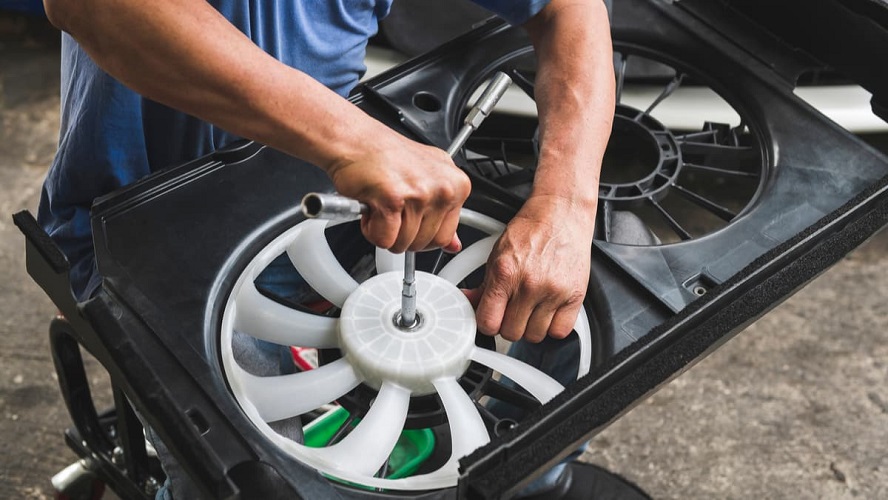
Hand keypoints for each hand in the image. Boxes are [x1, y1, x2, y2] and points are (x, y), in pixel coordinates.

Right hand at [327, 133, 470, 252]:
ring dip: (384, 230)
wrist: (353, 139)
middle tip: (392, 208)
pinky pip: (384, 239)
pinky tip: (372, 205)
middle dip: (402, 234)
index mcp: (456, 184)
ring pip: (404, 244)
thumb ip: (442, 216)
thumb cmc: (384, 156)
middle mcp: (443, 188)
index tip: (409, 217)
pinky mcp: (395, 198)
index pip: (446, 236)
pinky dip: (371, 229)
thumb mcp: (425, 181)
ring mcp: (420, 193)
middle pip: (424, 243)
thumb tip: (453, 245)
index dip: (420, 233)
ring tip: (381, 203)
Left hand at [468, 195, 594, 342]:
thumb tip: (469, 301)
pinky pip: (559, 332)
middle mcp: (530, 284)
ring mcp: (553, 291)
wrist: (561, 213)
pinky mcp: (575, 295)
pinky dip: (553, 327)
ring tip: (532, 307)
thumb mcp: (498, 253)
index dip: (487, 323)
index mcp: (505, 273)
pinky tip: (548, 310)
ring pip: (535, 336)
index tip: (491, 319)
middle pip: (511, 333)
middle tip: (513, 309)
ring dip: (531, 326)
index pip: (488, 322)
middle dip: (509, 324)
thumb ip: (484, 284)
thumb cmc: (531, 230)